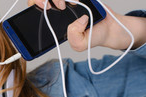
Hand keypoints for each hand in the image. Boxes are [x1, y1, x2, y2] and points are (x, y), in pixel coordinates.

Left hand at [28, 0, 145, 50]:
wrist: (109, 28)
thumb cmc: (92, 36)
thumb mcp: (79, 44)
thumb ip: (73, 36)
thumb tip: (78, 20)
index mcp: (54, 20)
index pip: (36, 8)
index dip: (37, 4)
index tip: (45, 7)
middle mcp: (59, 7)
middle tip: (52, 6)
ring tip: (64, 5)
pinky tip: (76, 1)